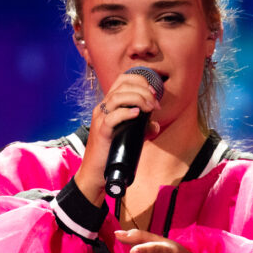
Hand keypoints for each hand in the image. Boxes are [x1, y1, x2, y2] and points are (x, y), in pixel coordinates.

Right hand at [74, 73, 161, 204]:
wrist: (97, 172)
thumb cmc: (112, 152)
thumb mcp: (131, 135)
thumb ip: (142, 128)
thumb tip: (155, 125)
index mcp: (109, 105)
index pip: (122, 80)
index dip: (140, 81)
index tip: (154, 94)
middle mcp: (103, 108)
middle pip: (122, 86)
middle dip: (143, 91)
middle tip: (155, 105)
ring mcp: (100, 118)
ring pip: (117, 97)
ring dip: (138, 99)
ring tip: (149, 109)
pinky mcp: (101, 131)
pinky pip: (112, 117)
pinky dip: (127, 113)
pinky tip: (138, 115)